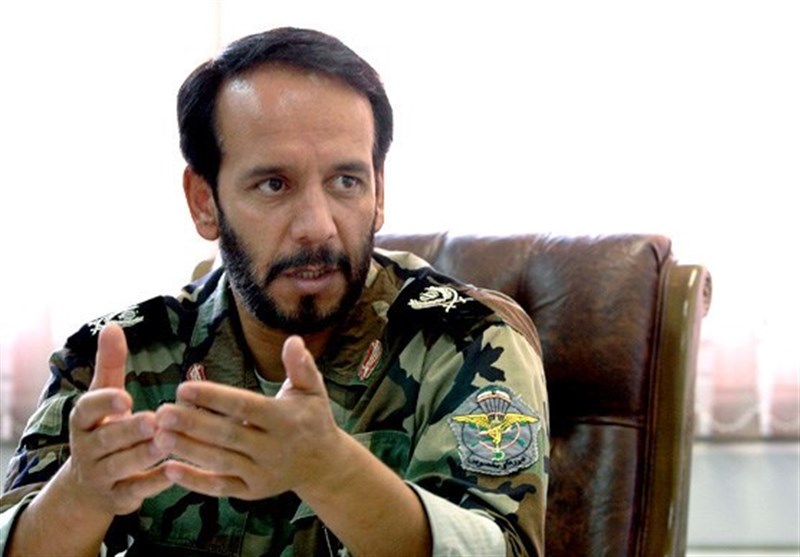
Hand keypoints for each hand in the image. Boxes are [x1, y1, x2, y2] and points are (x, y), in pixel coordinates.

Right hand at [62, 323, 171, 515]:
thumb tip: (112, 326)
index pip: (87, 410)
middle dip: (129, 430)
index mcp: (84, 421)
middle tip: (154, 421)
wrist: (88, 486)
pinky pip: (135, 491)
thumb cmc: (104, 428)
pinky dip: (154, 483)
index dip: (104, 404)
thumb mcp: (104, 397)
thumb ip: (110, 365)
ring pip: (122, 466)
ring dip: (145, 455)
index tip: (124, 396)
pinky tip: (175, 472)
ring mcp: (102, 475)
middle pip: (107, 439)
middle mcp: (88, 449)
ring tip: (168, 441)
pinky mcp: (118, 498)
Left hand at [155, 335, 344, 499]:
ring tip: (158, 436)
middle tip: (162, 412)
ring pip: (220, 461)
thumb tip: (293, 340)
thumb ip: (301, 366)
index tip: (183, 387)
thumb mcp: (312, 391)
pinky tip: (169, 469)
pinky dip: (195, 481)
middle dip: (192, 424)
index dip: (214, 397)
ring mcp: (262, 472)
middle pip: (227, 435)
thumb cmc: (313, 420)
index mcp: (284, 420)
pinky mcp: (252, 491)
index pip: (244, 406)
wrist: (324, 466)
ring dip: (188, 449)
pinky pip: (220, 487)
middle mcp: (273, 448)